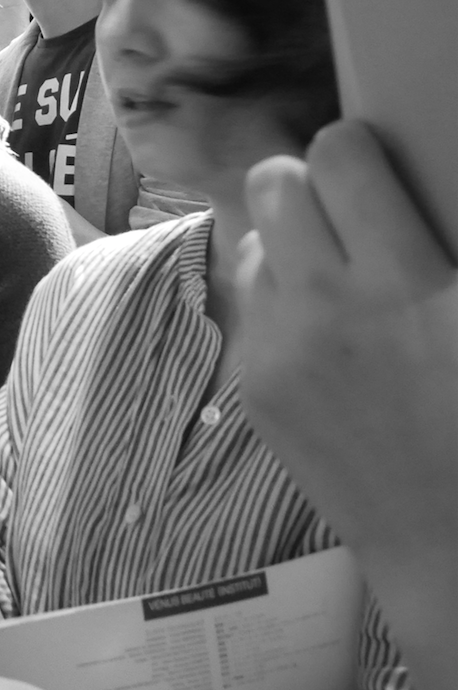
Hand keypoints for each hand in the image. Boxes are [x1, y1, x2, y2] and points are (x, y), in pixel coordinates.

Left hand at [239, 120, 457, 559]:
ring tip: (340, 276)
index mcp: (407, 282)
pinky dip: (282, 303)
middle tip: (347, 211)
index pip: (339, 157)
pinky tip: (329, 335)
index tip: (375, 163)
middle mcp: (328, 307)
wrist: (453, 541)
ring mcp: (280, 348)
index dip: (356, 147)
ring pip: (254, 241)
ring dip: (291, 244)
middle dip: (308, 183)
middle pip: (272, 182)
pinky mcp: (254, 385)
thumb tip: (428, 190)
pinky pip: (252, 305)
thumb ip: (449, 242)